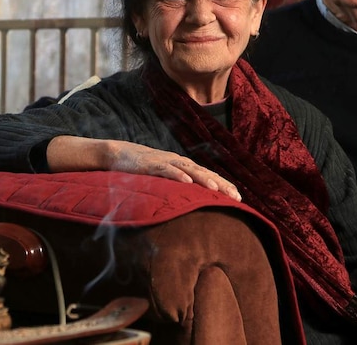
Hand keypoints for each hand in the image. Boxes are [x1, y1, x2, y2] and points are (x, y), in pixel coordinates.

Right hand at [48, 136, 241, 200]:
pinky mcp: (150, 164)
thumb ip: (175, 187)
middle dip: (221, 185)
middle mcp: (177, 162)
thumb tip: (191, 204)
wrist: (116, 153)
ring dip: (203, 180)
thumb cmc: (141, 168)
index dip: (224, 185)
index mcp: (182, 166)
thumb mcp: (162, 178)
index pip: (208, 176)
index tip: (239, 199)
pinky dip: (177, 175)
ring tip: (217, 190)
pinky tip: (187, 182)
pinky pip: (166, 170)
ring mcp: (164, 161)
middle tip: (236, 198)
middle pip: (204, 173)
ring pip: (189, 170)